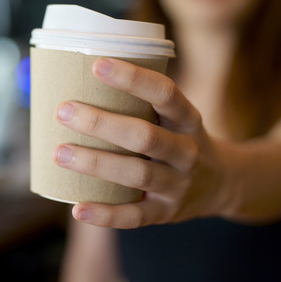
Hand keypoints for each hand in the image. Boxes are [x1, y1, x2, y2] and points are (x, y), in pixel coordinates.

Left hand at [53, 57, 228, 228]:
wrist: (221, 185)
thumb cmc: (177, 140)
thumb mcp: (174, 117)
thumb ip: (138, 103)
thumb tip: (73, 79)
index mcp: (187, 119)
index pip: (165, 93)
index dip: (133, 78)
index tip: (97, 65)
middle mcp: (187, 151)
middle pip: (144, 136)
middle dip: (101, 123)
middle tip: (63, 111)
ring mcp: (178, 185)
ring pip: (137, 174)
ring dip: (96, 164)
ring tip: (60, 153)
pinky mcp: (165, 213)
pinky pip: (135, 216)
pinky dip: (105, 214)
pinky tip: (77, 209)